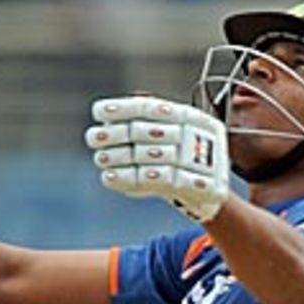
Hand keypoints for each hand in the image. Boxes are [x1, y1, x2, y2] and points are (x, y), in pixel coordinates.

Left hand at [86, 97, 228, 223]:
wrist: (210, 199)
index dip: (125, 109)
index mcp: (192, 118)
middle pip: (149, 132)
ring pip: (152, 156)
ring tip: (100, 159)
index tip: (98, 112)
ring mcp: (203, 161)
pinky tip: (110, 178)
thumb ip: (150, 122)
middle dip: (117, 134)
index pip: (154, 109)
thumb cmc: (182, 165)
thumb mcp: (170, 139)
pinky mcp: (204, 186)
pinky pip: (161, 181)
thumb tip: (125, 103)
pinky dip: (133, 179)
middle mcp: (199, 135)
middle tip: (93, 139)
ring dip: (120, 158)